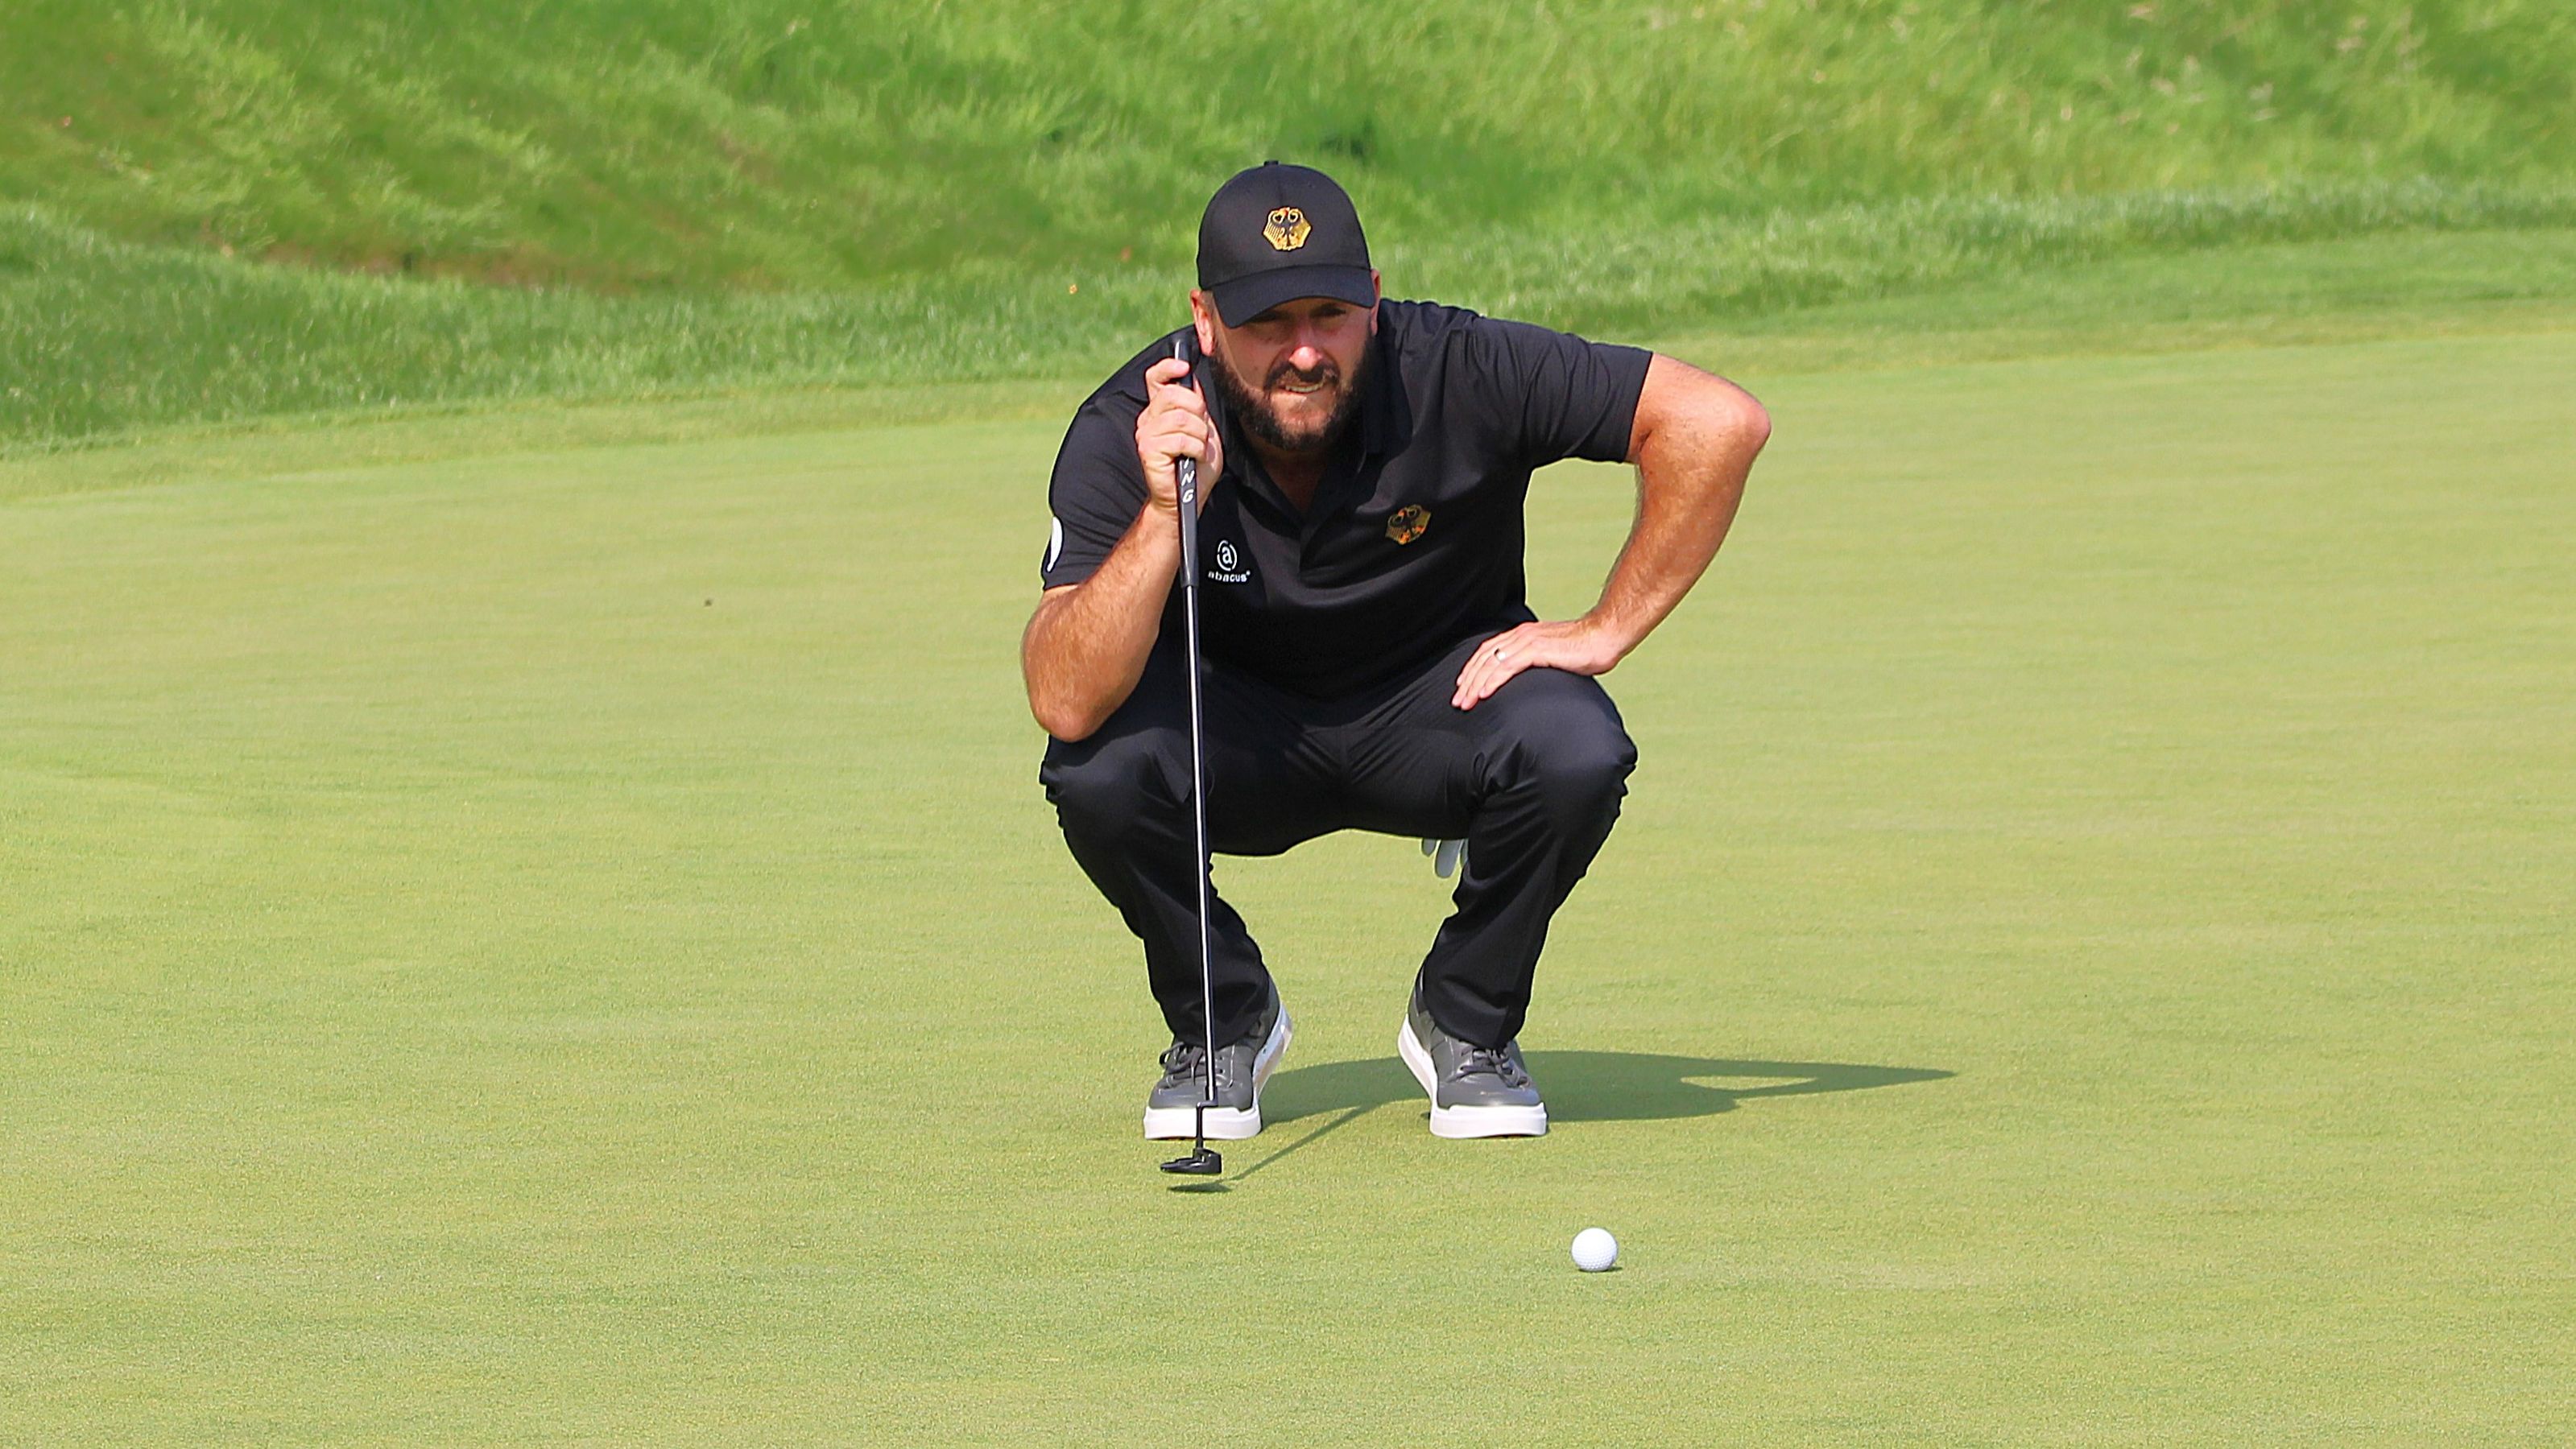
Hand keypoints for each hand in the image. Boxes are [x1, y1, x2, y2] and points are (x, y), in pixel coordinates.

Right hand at [1135, 357, 1223, 515]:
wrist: (1187, 497)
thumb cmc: (1195, 467)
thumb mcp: (1203, 430)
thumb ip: (1197, 407)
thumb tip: (1193, 381)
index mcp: (1159, 411)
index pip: (1155, 378)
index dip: (1168, 367)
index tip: (1184, 366)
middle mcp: (1148, 419)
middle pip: (1175, 395)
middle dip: (1198, 412)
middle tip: (1201, 433)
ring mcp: (1145, 434)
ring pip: (1183, 419)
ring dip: (1200, 437)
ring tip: (1198, 450)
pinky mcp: (1148, 450)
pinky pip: (1181, 439)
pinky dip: (1196, 450)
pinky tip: (1193, 459)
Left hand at [1450, 619, 1624, 709]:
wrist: (1605, 637)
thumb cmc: (1585, 649)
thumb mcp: (1554, 656)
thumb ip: (1538, 664)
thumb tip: (1529, 682)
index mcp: (1523, 635)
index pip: (1488, 651)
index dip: (1473, 670)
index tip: (1464, 688)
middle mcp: (1521, 635)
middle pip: (1484, 658)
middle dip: (1468, 681)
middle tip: (1458, 702)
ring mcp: (1528, 641)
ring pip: (1491, 663)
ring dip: (1475, 684)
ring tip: (1465, 703)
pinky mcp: (1537, 650)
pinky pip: (1508, 667)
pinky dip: (1492, 681)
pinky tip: (1483, 694)